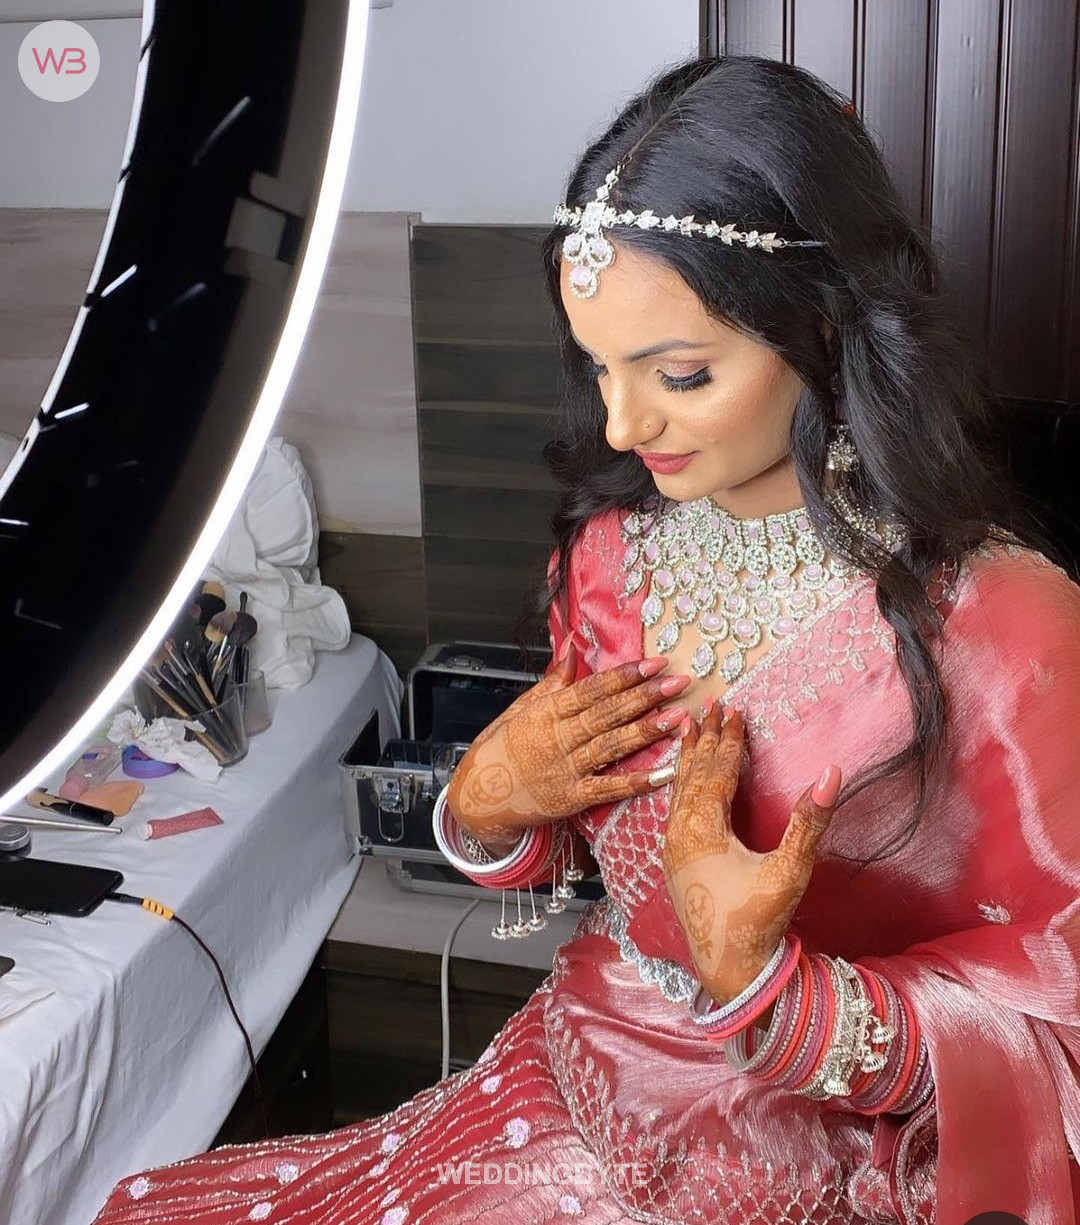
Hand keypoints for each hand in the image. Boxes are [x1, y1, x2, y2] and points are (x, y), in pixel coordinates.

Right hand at [447, 640, 691, 843]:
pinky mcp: (572, 798)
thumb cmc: (502, 747)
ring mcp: (566, 769)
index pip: (593, 689)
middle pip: (607, 714)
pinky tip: (664, 773)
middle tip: (679, 683)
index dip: (626, 676)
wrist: (480, 794)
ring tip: (678, 717)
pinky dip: (636, 782)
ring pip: (612, 746)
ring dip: (647, 732)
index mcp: (548, 712)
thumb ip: (554, 680)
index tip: (655, 664)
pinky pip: (609, 789)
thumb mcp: (522, 707)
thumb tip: (573, 646)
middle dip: (646, 697)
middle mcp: (558, 738)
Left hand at [662, 702, 841, 1004]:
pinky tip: (682, 778)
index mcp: (701, 830)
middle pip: (693, 775)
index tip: (734, 710)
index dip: (728, 741)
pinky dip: (680, 784)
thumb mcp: (790, 871)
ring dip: (688, 758)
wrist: (729, 969)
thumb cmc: (759, 920)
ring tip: (688, 728)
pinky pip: (674, 809)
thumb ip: (809, 823)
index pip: (716, 773)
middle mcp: (679, 833)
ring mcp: (672, 848)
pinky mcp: (673, 861)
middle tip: (710, 707)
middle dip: (705, 740)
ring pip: (679, 790)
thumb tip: (830, 774)